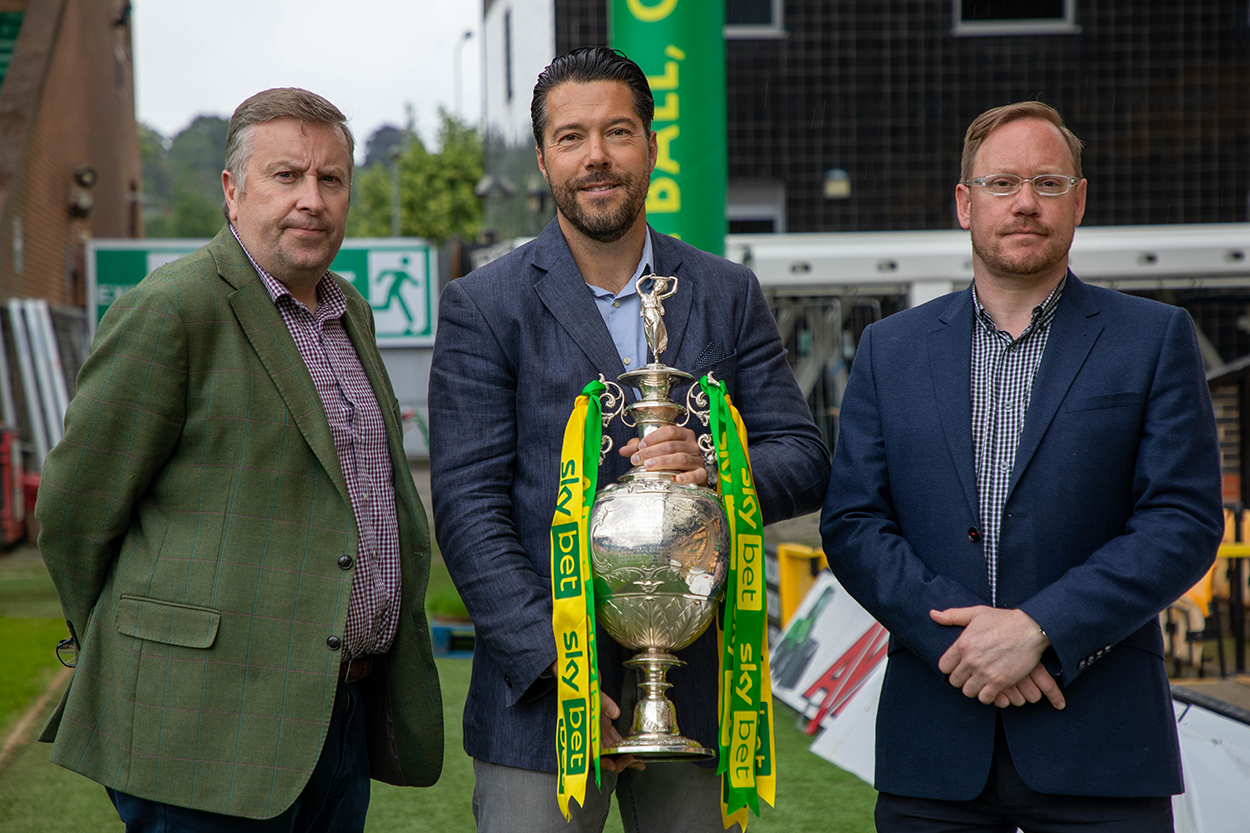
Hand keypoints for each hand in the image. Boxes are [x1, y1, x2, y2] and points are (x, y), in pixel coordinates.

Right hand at [548, 662, 643, 771]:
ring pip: (608, 745)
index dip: (600, 760)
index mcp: (582, 724)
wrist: (574, 668)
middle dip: (616, 760)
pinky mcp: (602, 720)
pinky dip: (621, 742)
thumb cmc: (577, 680)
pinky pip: (612, 735)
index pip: (589, 749)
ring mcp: (596, 725)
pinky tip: (631, 747)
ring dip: (621, 755)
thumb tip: (615, 713)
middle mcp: (589, 728)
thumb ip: (602, 702)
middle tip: (631, 762)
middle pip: (601, 751)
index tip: (612, 765)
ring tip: (636, 761)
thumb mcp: (589, 688)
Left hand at [619, 424, 705, 485]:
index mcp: (683, 434)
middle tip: (637, 459)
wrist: (689, 476)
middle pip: (672, 445)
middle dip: (652, 452)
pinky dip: (688, 477)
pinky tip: (677, 479)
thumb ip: (640, 448)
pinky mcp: (702, 474)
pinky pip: (697, 475)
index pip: (669, 431)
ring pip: (682, 458)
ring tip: (648, 466)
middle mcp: (692, 445)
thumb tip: (623, 450)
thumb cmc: (671, 460)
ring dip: (664, 462)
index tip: (640, 446)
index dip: (654, 437)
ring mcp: (698, 460)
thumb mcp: (655, 451)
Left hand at [930, 606, 1057, 706]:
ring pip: (968, 691)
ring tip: (981, 681)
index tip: (959, 666)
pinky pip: (985, 698)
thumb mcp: (976, 613)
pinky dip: (987, 695)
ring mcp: (984, 672)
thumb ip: (952, 616)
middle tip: (971, 674)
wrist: (1031, 628)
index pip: (944, 667)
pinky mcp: (1000, 682)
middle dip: (962, 678)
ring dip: (974, 688)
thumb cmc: (1003, 620)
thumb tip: (933, 614)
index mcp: (962, 645)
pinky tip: (992, 687)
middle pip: (955, 681)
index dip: (950, 667)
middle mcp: (970, 660)